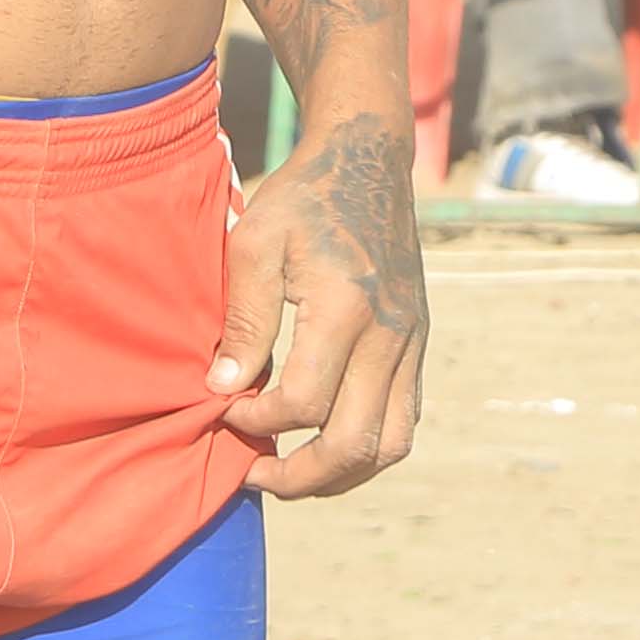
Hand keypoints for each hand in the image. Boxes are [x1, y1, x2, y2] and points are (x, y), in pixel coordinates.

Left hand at [212, 107, 424, 498]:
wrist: (367, 162)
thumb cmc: (300, 199)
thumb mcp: (255, 244)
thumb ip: (244, 321)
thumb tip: (224, 389)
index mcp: (346, 309)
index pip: (303, 403)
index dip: (255, 423)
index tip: (222, 408)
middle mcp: (390, 335)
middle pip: (354, 443)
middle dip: (298, 477)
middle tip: (253, 476)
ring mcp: (411, 343)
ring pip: (389, 445)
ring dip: (340, 473)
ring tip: (291, 473)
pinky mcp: (417, 344)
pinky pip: (403, 419)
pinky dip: (365, 446)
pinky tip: (323, 437)